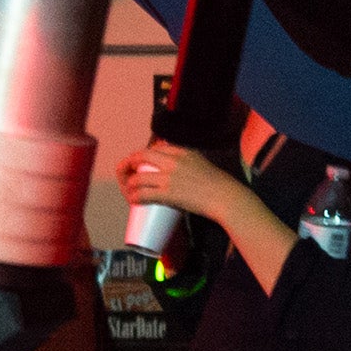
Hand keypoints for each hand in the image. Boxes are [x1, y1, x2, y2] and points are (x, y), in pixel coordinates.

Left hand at [115, 145, 248, 231]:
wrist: (226, 197)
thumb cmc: (218, 185)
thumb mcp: (201, 163)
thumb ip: (187, 163)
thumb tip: (175, 172)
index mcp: (181, 151)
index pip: (154, 148)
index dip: (141, 156)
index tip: (138, 165)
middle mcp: (172, 161)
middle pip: (140, 157)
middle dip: (127, 165)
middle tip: (125, 176)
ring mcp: (169, 176)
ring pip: (138, 178)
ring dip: (128, 186)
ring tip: (129, 192)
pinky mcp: (168, 193)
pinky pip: (143, 194)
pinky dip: (134, 198)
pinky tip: (132, 201)